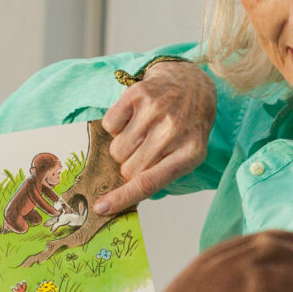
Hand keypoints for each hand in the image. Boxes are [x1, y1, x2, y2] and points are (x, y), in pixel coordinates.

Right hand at [97, 60, 215, 213]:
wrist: (191, 82)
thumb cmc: (187, 125)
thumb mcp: (186, 154)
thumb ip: (161, 174)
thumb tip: (123, 197)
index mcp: (190, 154)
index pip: (149, 183)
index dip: (122, 197)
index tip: (101, 208)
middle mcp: (174, 132)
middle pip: (128, 168)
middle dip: (130, 166)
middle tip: (145, 150)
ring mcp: (156, 111)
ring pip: (117, 149)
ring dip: (123, 146)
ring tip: (142, 131)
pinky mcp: (139, 94)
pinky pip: (110, 124)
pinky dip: (116, 126)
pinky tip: (133, 117)